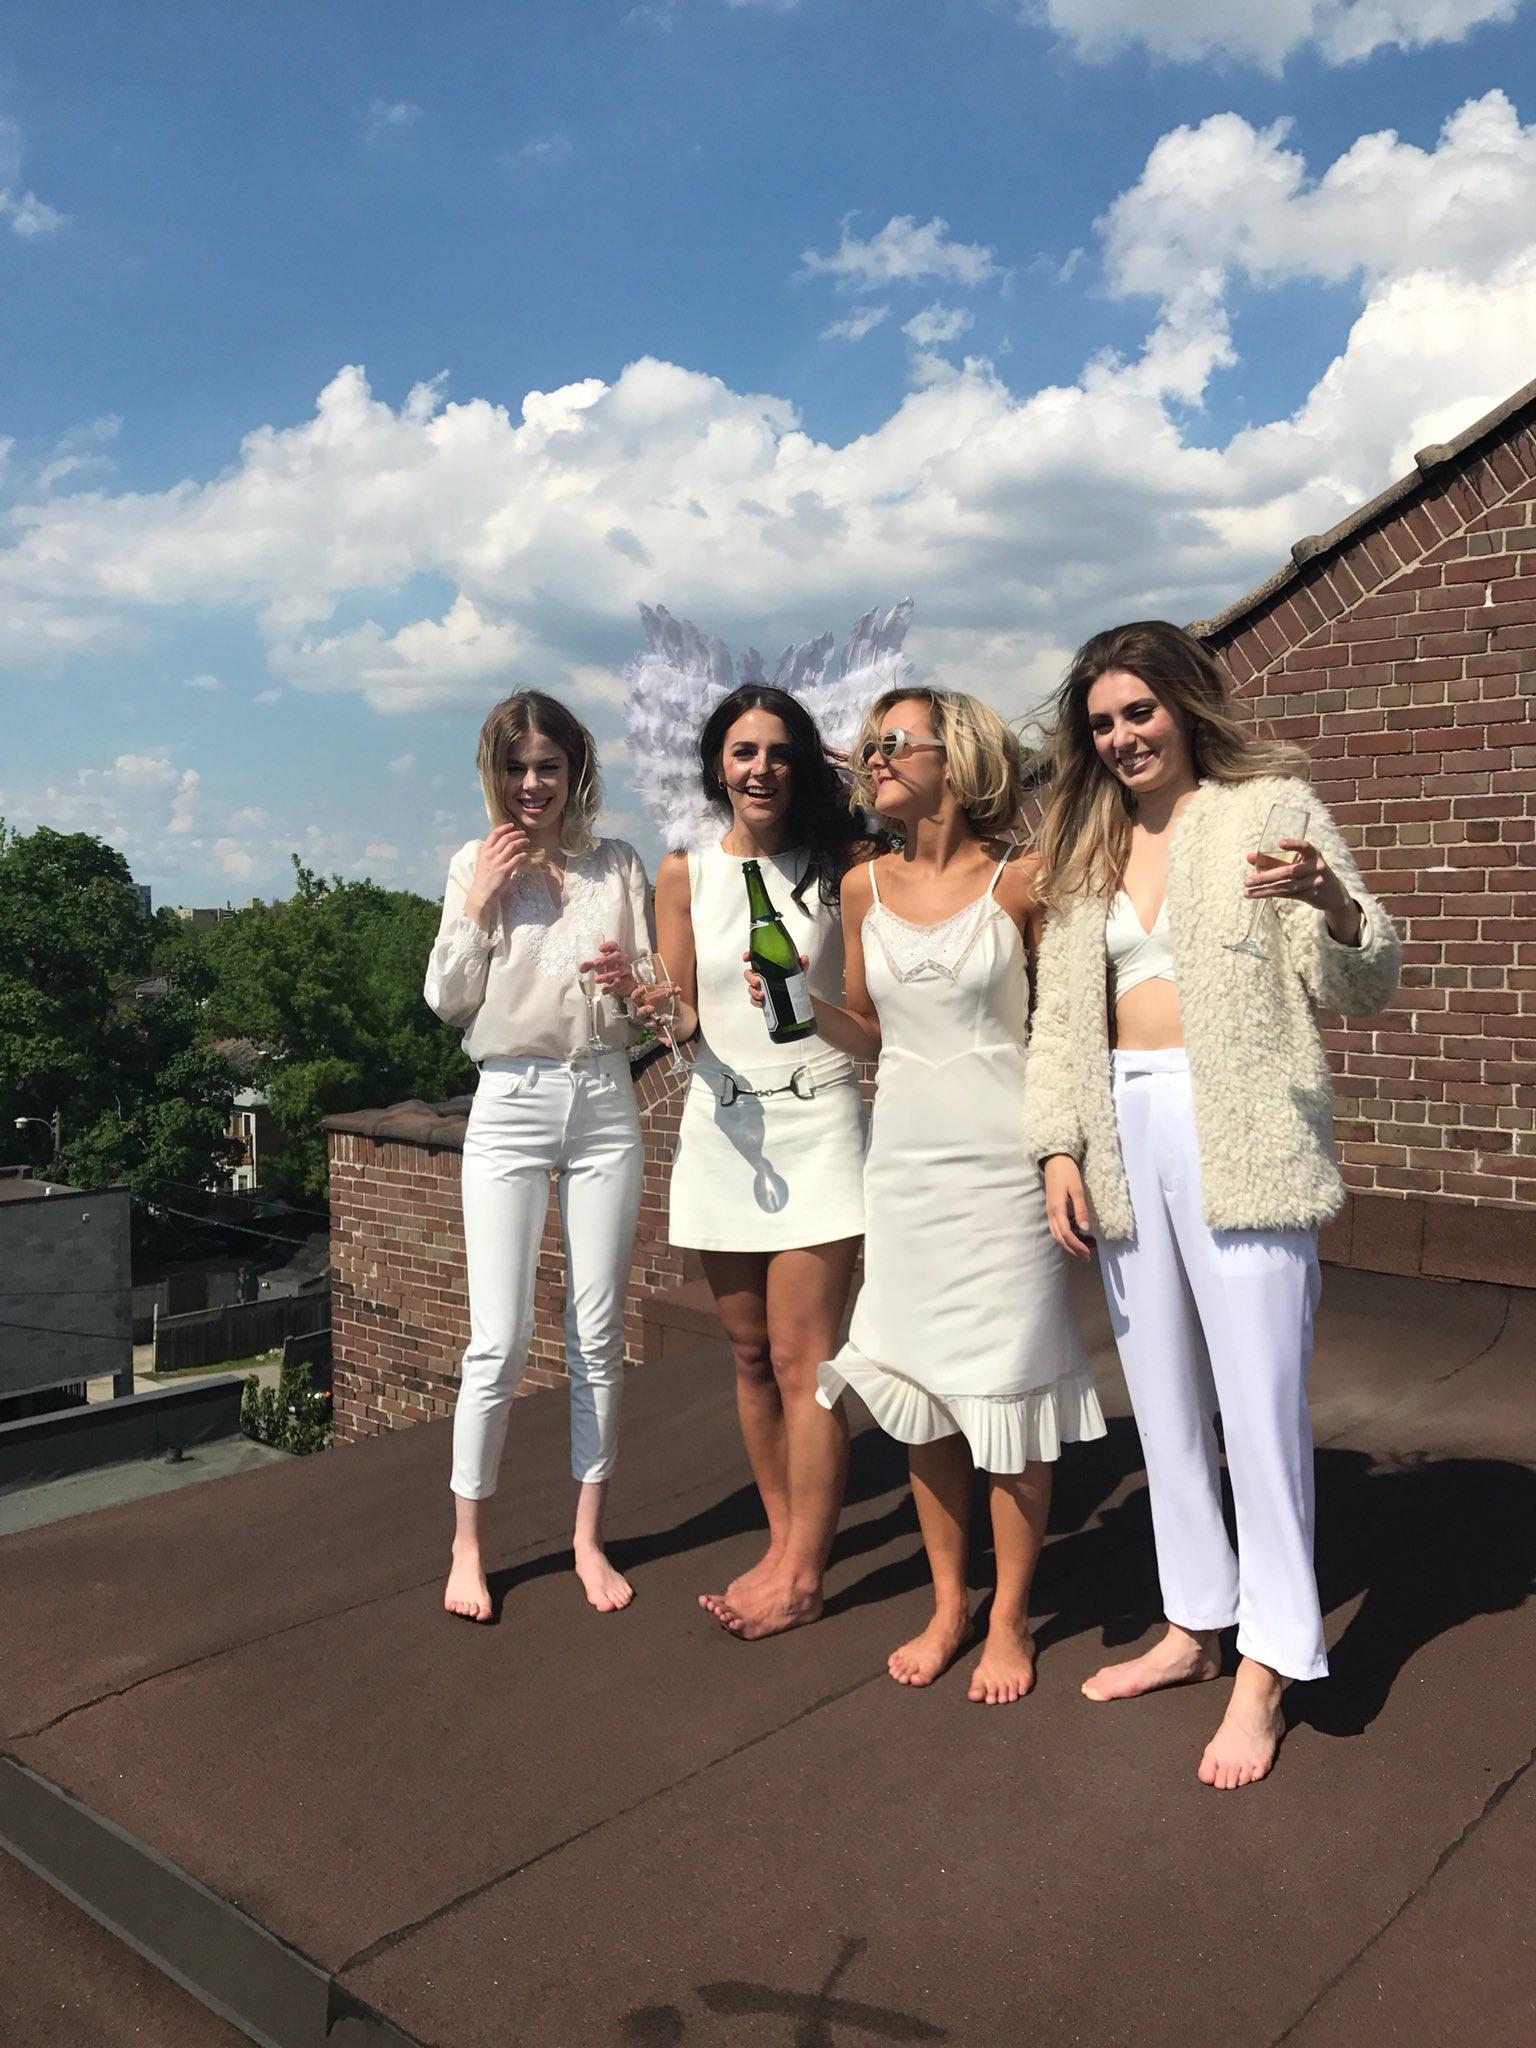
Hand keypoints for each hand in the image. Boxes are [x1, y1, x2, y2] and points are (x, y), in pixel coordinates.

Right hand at [464, 825, 528, 920]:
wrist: (482, 892)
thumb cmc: (483, 877)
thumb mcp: (482, 861)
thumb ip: (489, 851)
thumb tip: (500, 842)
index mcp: (484, 850)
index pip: (494, 834)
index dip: (504, 828)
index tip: (512, 825)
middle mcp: (490, 854)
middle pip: (506, 838)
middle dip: (516, 834)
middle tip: (523, 834)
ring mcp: (498, 862)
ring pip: (512, 846)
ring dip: (521, 842)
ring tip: (526, 841)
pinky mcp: (505, 870)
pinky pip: (517, 859)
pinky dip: (523, 855)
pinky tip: (526, 855)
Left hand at [582, 940, 635, 999]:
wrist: (624, 984)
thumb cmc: (611, 970)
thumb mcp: (600, 966)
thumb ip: (590, 965)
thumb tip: (581, 967)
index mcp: (616, 953)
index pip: (614, 946)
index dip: (608, 945)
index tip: (600, 948)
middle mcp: (623, 960)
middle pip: (618, 956)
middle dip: (607, 959)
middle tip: (595, 963)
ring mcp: (626, 971)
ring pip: (620, 971)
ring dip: (608, 975)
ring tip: (597, 980)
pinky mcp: (627, 982)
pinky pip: (620, 984)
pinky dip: (611, 988)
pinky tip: (604, 990)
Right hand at [742, 948, 808, 1008]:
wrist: (797, 996)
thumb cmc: (793, 980)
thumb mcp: (798, 971)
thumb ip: (801, 964)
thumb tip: (804, 958)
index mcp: (766, 966)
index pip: (753, 959)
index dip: (748, 956)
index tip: (746, 958)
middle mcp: (761, 976)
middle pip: (748, 974)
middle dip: (750, 978)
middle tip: (758, 982)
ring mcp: (760, 988)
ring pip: (750, 988)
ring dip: (754, 992)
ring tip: (762, 995)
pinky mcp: (761, 999)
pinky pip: (754, 1000)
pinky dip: (756, 1002)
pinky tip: (762, 1003)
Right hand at [1044, 1155, 1094, 1261]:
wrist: (1054, 1160)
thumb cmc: (1067, 1173)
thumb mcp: (1077, 1189)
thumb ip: (1080, 1209)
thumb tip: (1085, 1228)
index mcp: (1057, 1209)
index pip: (1066, 1233)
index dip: (1077, 1245)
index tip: (1088, 1253)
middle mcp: (1051, 1213)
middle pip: (1060, 1238)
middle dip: (1073, 1249)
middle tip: (1086, 1257)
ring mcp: (1049, 1211)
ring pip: (1056, 1234)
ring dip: (1068, 1245)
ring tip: (1080, 1251)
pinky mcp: (1051, 1208)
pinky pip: (1055, 1228)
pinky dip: (1064, 1237)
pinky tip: (1072, 1238)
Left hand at [1244, 839, 1360, 942]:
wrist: (1334, 893)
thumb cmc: (1309, 872)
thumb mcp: (1298, 863)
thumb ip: (1275, 860)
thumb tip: (1250, 857)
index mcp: (1314, 854)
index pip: (1305, 847)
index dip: (1293, 844)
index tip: (1280, 843)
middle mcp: (1316, 867)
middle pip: (1288, 872)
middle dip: (1265, 876)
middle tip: (1246, 880)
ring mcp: (1315, 882)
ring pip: (1286, 886)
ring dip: (1264, 890)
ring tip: (1247, 892)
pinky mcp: (1312, 895)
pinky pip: (1288, 894)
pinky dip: (1271, 894)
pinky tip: (1257, 895)